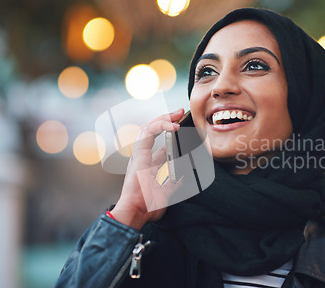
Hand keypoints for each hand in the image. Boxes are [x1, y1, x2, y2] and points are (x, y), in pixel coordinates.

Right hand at [111, 108, 184, 229]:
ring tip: (177, 114)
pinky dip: (161, 126)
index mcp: (149, 164)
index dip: (170, 133)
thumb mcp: (169, 190)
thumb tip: (186, 172)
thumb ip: (176, 180)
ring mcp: (139, 154)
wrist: (137, 212)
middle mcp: (143, 157)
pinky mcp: (138, 154)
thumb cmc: (149, 205)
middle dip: (167, 119)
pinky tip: (173, 126)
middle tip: (181, 112)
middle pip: (153, 131)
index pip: (160, 143)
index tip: (182, 126)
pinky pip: (147, 133)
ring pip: (148, 127)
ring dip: (164, 118)